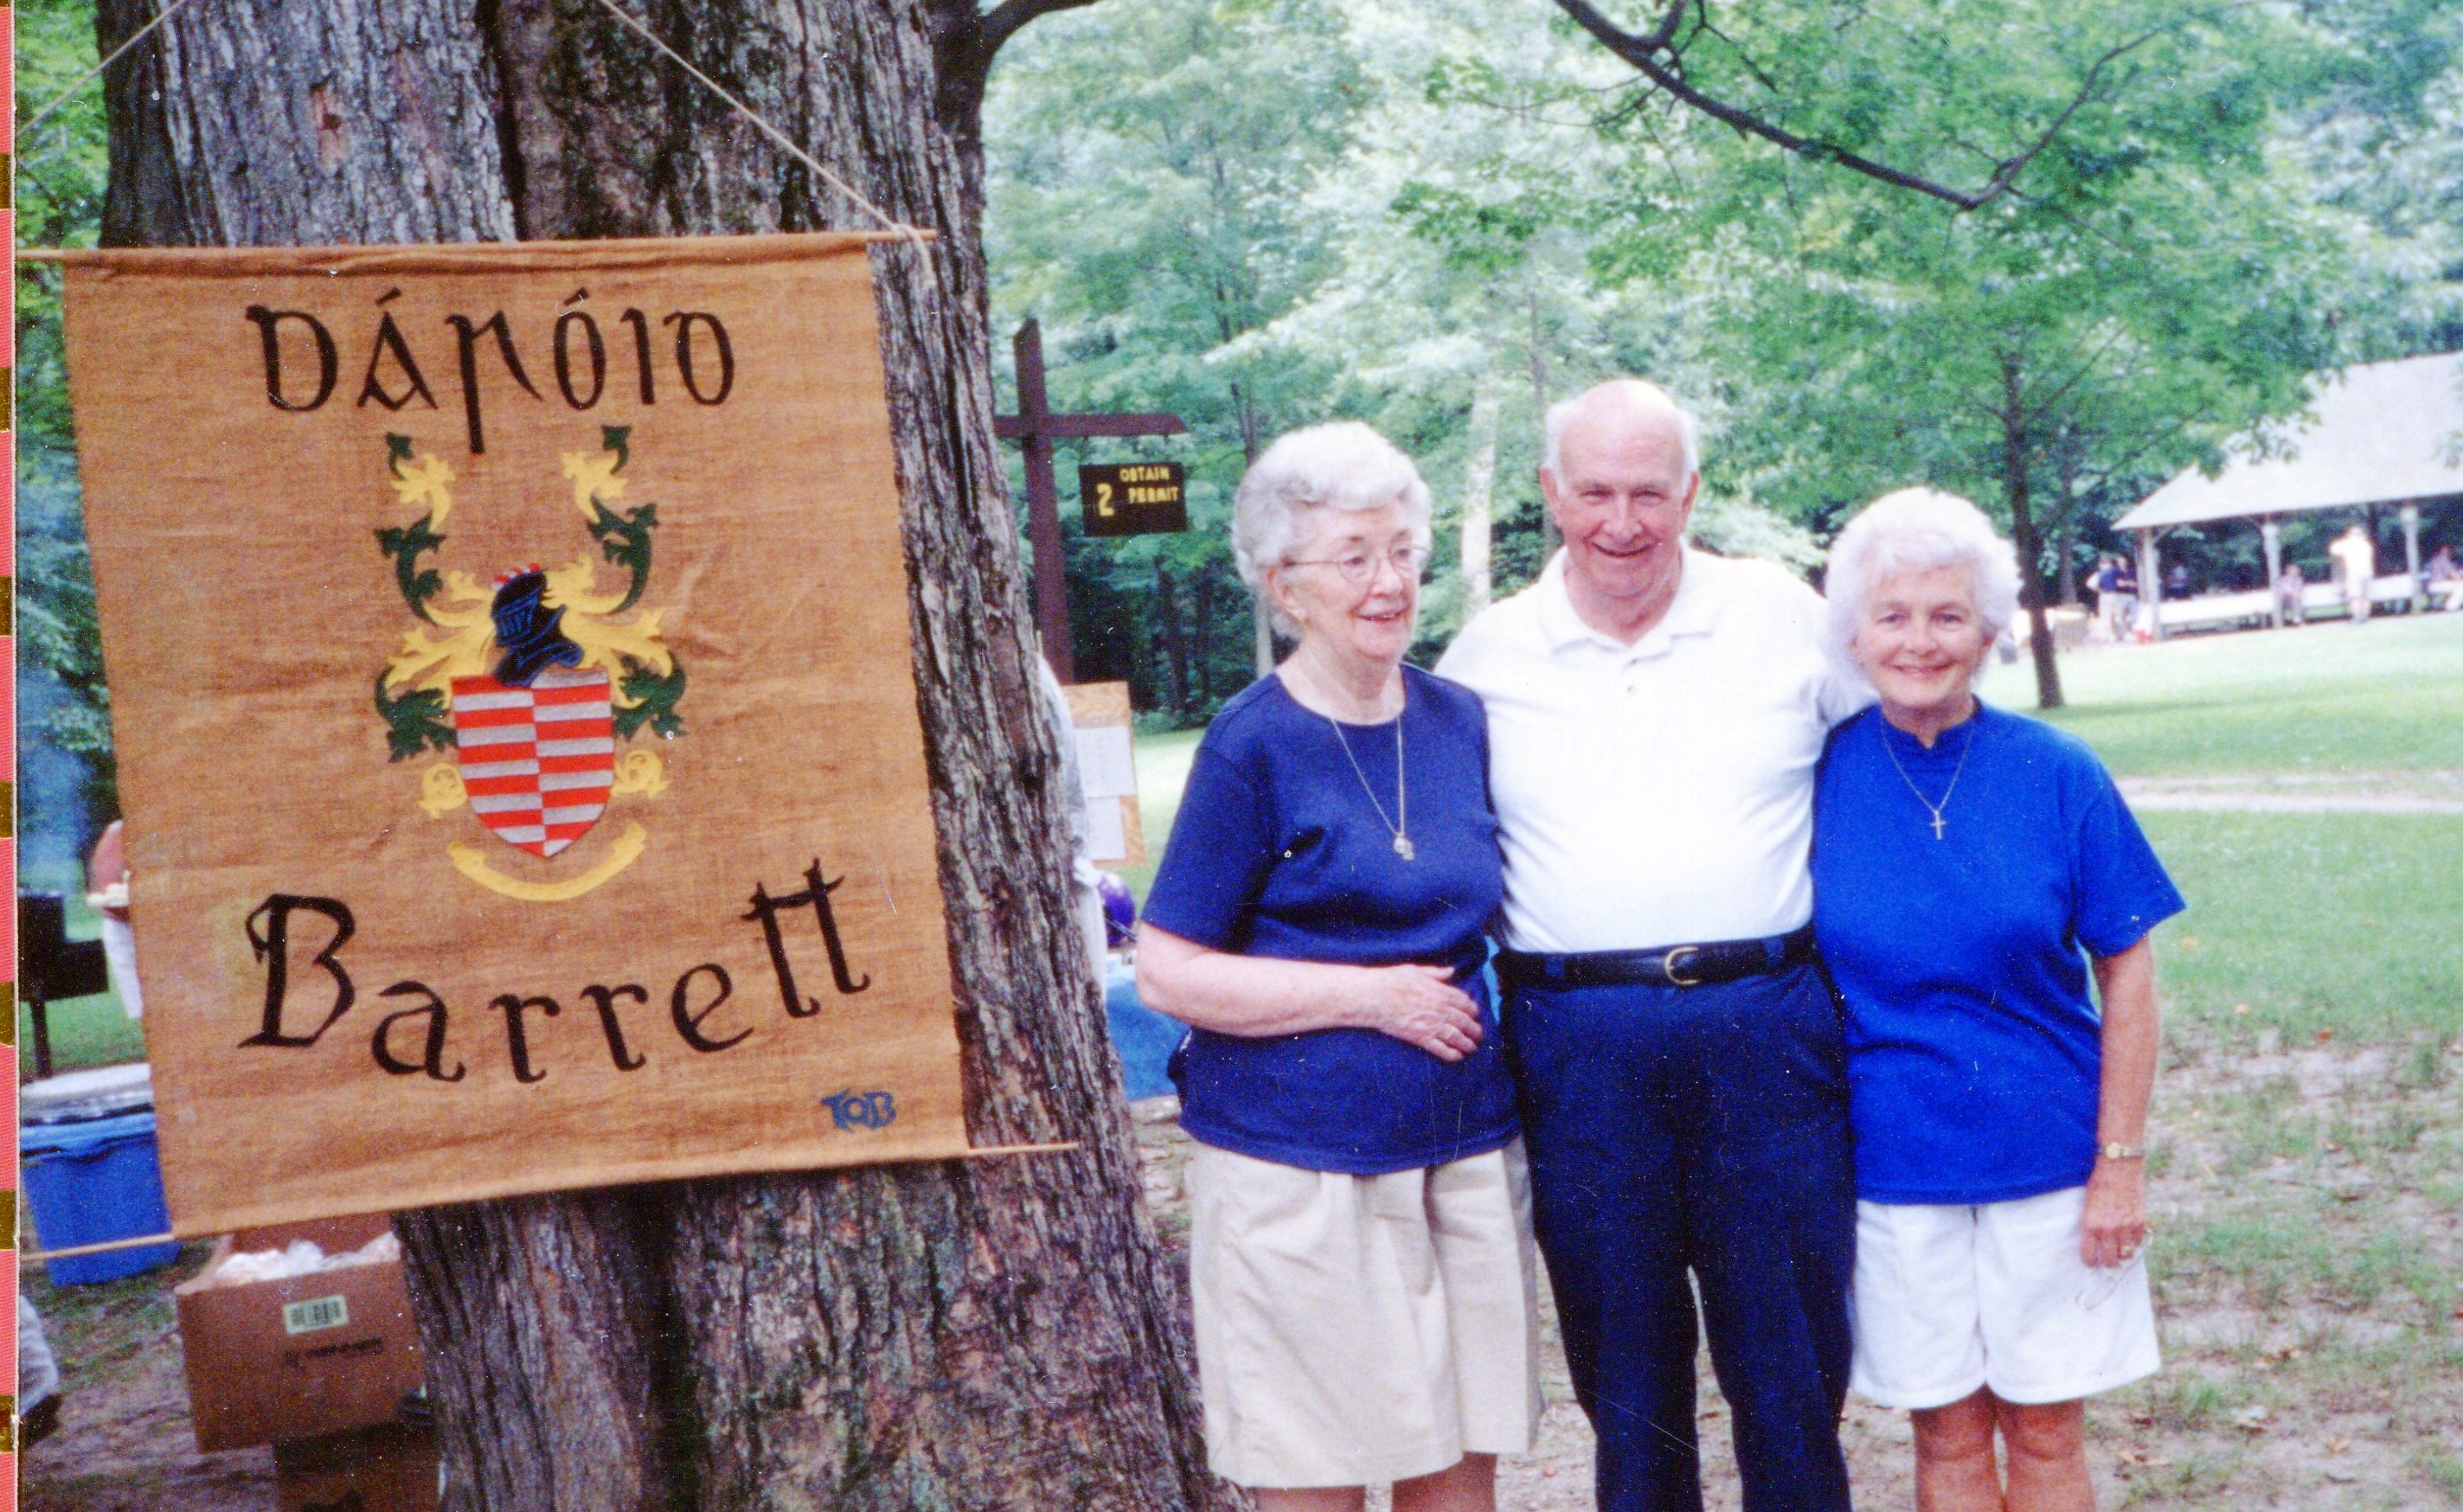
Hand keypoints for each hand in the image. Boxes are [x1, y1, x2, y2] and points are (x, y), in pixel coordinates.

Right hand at [1354, 964, 1484, 1062]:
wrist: (1374, 996)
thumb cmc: (1391, 980)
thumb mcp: (1416, 970)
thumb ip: (1435, 973)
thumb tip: (1451, 971)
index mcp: (1440, 992)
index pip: (1464, 1002)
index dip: (1472, 1010)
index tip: (1475, 1014)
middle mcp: (1440, 1009)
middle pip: (1464, 1021)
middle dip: (1474, 1029)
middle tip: (1479, 1034)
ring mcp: (1431, 1024)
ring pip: (1457, 1036)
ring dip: (1467, 1043)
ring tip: (1472, 1048)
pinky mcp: (1420, 1037)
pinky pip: (1441, 1048)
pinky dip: (1452, 1054)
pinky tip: (1458, 1057)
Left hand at [2080, 1156, 2147, 1268]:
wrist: (2118, 1168)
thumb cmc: (2098, 1185)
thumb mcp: (2088, 1206)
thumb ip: (2091, 1225)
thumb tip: (2094, 1244)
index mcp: (2091, 1225)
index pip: (2089, 1256)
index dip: (2090, 1262)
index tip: (2091, 1261)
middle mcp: (2108, 1230)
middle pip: (2109, 1261)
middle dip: (2107, 1262)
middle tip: (2106, 1259)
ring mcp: (2126, 1228)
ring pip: (2126, 1255)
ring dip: (2122, 1254)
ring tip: (2119, 1251)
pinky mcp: (2139, 1223)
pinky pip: (2137, 1243)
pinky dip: (2134, 1244)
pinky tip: (2129, 1239)